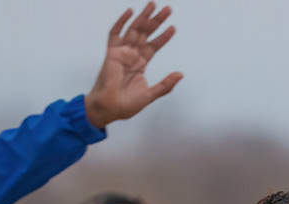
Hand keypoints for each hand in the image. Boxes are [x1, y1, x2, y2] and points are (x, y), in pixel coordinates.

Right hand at [84, 3, 182, 128]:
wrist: (108, 109)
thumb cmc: (125, 105)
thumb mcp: (150, 95)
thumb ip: (165, 85)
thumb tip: (180, 74)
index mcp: (140, 64)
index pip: (154, 46)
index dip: (163, 36)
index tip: (173, 27)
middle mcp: (132, 55)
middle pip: (146, 34)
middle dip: (156, 21)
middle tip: (168, 9)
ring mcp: (121, 53)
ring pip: (134, 30)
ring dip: (143, 17)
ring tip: (153, 5)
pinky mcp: (111, 54)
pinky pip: (115, 34)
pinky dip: (121, 22)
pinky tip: (130, 12)